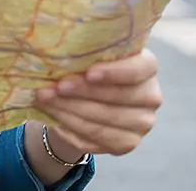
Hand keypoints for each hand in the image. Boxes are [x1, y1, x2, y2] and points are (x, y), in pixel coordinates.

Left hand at [37, 48, 162, 156]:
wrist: (90, 100)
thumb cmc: (89, 68)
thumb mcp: (90, 56)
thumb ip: (84, 54)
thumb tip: (58, 56)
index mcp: (147, 67)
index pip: (139, 69)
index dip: (114, 73)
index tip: (89, 72)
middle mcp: (150, 96)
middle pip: (116, 97)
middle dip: (80, 93)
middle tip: (51, 88)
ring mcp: (142, 122)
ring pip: (103, 121)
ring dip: (69, 111)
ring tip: (45, 101)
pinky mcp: (128, 143)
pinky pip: (97, 139)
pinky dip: (72, 129)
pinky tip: (55, 120)